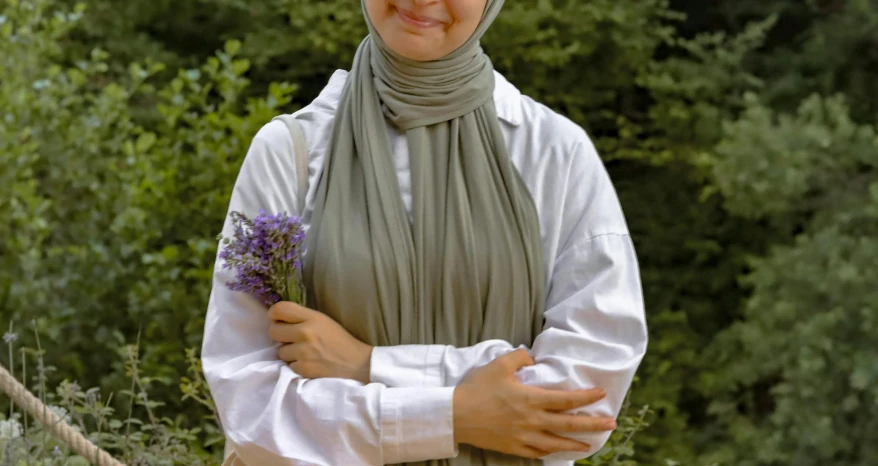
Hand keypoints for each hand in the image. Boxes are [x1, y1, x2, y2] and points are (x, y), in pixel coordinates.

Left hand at [267, 302, 372, 383]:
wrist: (357, 364)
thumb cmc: (340, 341)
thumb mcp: (324, 321)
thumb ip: (302, 318)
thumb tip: (279, 320)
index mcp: (312, 317)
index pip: (280, 309)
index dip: (274, 314)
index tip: (278, 320)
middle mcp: (305, 332)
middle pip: (273, 331)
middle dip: (280, 336)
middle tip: (291, 339)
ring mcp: (303, 351)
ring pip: (280, 351)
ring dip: (289, 353)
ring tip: (304, 353)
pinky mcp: (303, 368)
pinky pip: (288, 365)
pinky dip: (297, 365)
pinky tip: (309, 363)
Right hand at [453, 349, 615, 458]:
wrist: (456, 415)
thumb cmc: (477, 389)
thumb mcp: (499, 365)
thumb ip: (519, 357)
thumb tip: (532, 357)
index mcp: (530, 399)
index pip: (566, 399)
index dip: (586, 397)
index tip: (602, 394)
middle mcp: (531, 420)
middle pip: (568, 425)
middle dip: (592, 424)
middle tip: (610, 424)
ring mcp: (523, 436)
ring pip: (555, 443)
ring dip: (575, 444)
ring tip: (589, 444)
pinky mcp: (512, 447)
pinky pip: (536, 452)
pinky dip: (549, 452)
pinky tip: (556, 450)